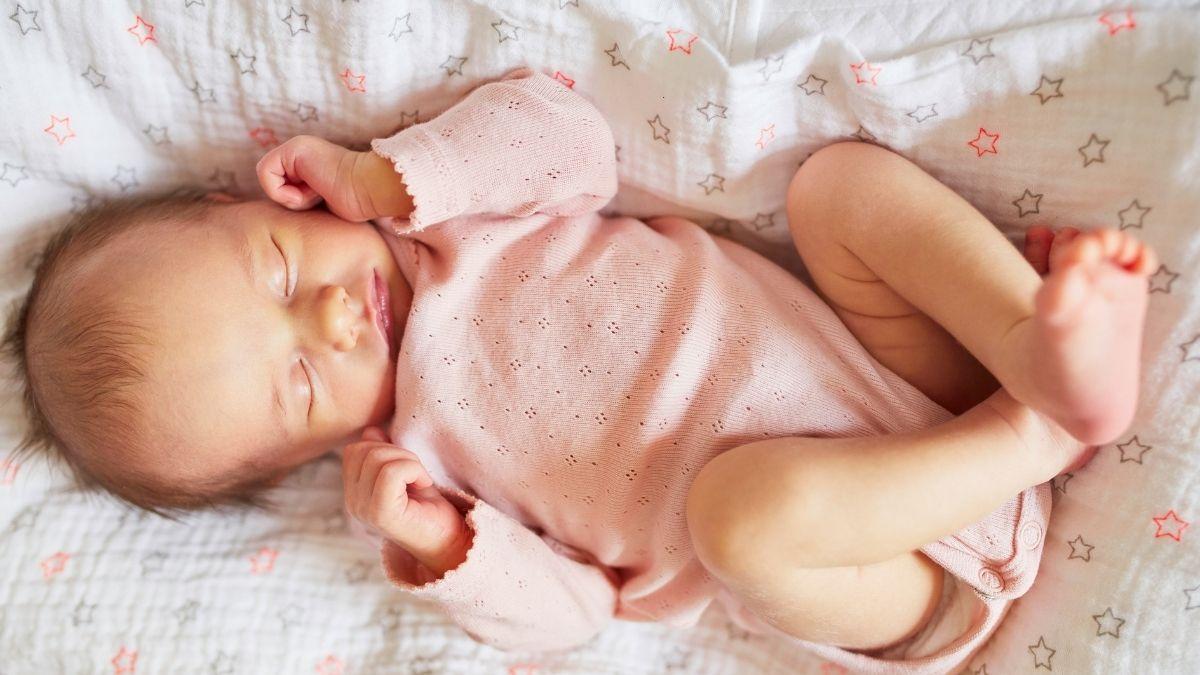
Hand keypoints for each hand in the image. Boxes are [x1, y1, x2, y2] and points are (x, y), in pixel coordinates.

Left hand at [256, 135, 412, 221]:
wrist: (370, 190)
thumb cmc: (357, 203)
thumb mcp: (322, 203)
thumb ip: (304, 199)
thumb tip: (291, 212)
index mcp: (307, 161)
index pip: (277, 183)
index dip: (291, 200)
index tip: (319, 200)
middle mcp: (299, 151)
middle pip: (271, 182)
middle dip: (291, 199)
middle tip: (318, 198)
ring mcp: (296, 147)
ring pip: (267, 178)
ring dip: (292, 197)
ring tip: (318, 194)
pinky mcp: (293, 149)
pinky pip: (266, 173)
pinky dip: (285, 193)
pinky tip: (313, 190)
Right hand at [342, 427, 470, 573]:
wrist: (451, 542)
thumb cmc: (430, 509)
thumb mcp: (405, 472)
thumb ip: (384, 453)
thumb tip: (371, 431)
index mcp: (354, 493)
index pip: (354, 450)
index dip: (384, 448)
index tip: (407, 468)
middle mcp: (353, 503)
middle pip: (362, 450)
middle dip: (396, 452)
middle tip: (417, 474)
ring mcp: (364, 510)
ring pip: (376, 457)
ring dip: (408, 462)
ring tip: (420, 482)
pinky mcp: (381, 514)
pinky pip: (391, 472)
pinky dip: (414, 471)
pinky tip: (424, 486)